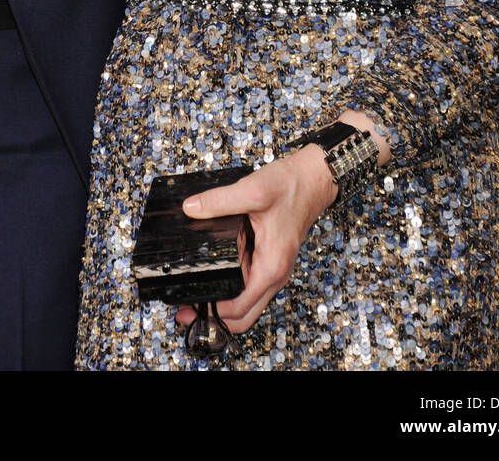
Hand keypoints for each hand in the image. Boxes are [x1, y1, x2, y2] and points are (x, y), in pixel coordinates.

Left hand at [175, 146, 335, 334]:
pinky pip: (249, 284)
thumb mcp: (252, 190)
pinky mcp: (269, 259)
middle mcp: (274, 273)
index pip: (241, 308)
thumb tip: (190, 208)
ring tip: (194, 294)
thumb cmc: (291, 186)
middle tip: (185, 310)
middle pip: (244, 315)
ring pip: (247, 302)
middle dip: (215, 318)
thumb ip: (219, 200)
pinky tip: (212, 274)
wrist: (313, 179)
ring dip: (222, 305)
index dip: (214, 313)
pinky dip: (231, 288)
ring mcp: (273, 268)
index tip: (189, 307)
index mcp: (271, 266)